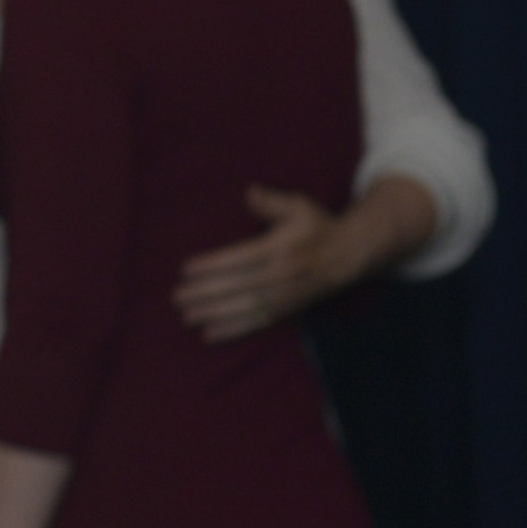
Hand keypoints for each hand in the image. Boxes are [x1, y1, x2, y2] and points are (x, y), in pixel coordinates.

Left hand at [173, 187, 358, 342]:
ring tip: (186, 317)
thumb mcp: (299, 206)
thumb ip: (272, 202)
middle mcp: (281, 275)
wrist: (350, 256)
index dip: (213, 265)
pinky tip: (209, 334)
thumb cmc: (318, 227)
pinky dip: (232, 330)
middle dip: (205, 293)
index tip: (186, 269)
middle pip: (238, 286)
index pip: (241, 258)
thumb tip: (249, 193)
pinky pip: (257, 323)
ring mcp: (284, 296)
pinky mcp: (287, 311)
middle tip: (176, 298)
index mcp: (281, 248)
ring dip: (214, 314)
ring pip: (244, 308)